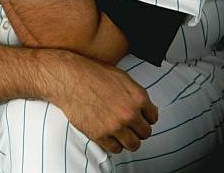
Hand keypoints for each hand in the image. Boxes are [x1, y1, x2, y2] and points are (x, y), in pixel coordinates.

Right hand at [40, 50, 157, 153]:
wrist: (70, 78)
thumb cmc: (93, 74)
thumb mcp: (122, 77)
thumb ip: (136, 94)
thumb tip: (147, 108)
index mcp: (137, 97)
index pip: (153, 118)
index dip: (146, 118)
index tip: (140, 118)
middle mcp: (129, 113)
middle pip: (145, 133)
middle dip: (138, 130)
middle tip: (130, 126)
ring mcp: (115, 126)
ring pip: (133, 145)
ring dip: (128, 140)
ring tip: (121, 132)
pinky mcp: (101, 135)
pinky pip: (115, 149)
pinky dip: (114, 144)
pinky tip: (109, 134)